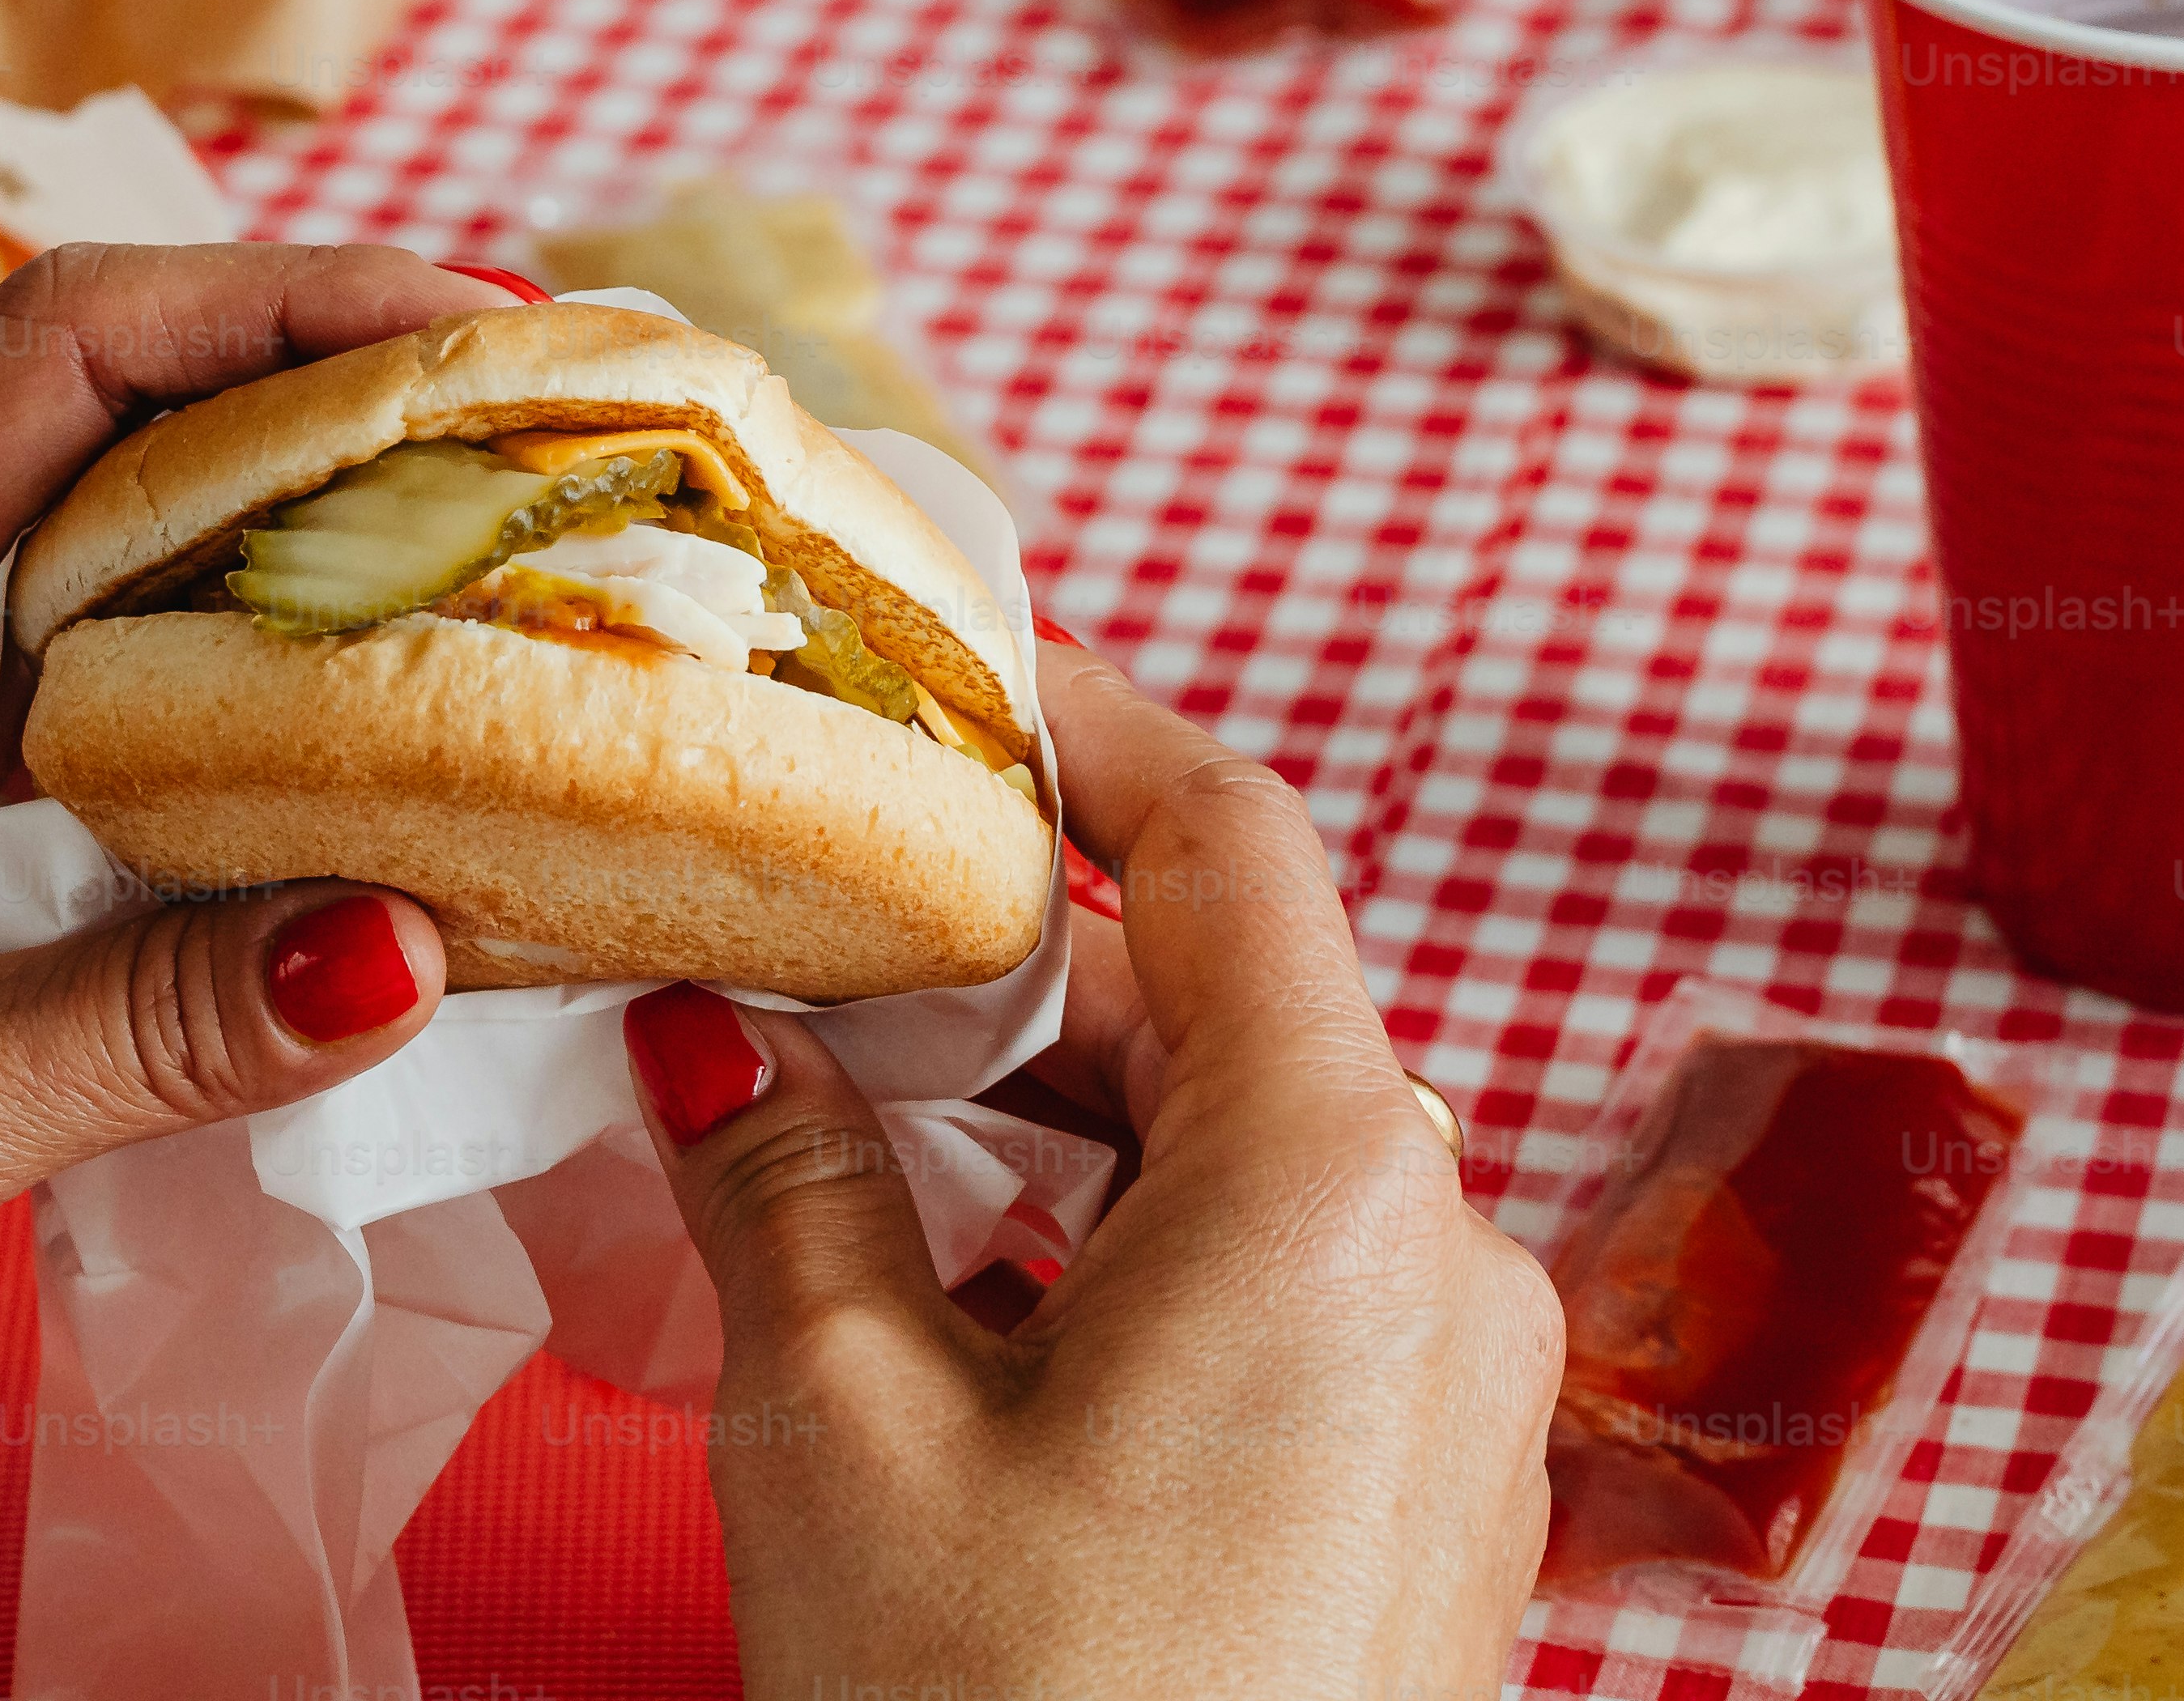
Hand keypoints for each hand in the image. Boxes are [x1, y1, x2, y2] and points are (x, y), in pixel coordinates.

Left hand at [0, 239, 510, 1557]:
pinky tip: (366, 752)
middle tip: (560, 440)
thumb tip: (420, 942)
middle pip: (113, 408)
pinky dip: (234, 686)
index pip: (69, 343)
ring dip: (302, 539)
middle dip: (343, 396)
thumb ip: (147, 1024)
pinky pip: (81, 686)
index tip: (488, 324)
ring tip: (515, 559)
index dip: (290, 296)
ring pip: (109, 548)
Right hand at [628, 635, 1561, 1699]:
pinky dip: (1118, 1264)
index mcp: (1344, 1176)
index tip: (955, 670)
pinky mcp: (1429, 1513)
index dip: (1085, 726)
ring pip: (1242, 1167)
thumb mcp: (840, 1436)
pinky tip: (948, 1320)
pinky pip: (1281, 1303)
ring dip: (1051, 1136)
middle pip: (1228, 1009)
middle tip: (809, 936)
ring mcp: (1464, 1399)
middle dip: (1012, 972)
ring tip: (837, 1139)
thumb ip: (786, 1188)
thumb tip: (720, 1033)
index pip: (1232, 835)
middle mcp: (1454, 1258)